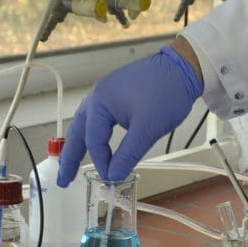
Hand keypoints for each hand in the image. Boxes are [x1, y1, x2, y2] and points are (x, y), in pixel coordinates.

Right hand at [56, 43, 202, 186]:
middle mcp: (97, 96)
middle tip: (63, 179)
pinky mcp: (116, 95)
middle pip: (78, 132)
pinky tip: (94, 143)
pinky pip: (97, 118)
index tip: (111, 178)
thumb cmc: (167, 91)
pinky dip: (92, 134)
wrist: (184, 68)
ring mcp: (106, 94)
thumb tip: (113, 175)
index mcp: (100, 102)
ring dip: (79, 145)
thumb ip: (127, 155)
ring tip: (71, 164)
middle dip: (70, 157)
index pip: (93, 141)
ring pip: (86, 125)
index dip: (101, 163)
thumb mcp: (147, 130)